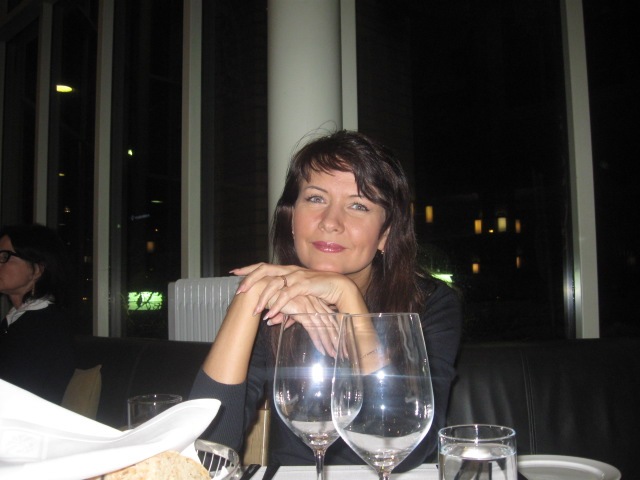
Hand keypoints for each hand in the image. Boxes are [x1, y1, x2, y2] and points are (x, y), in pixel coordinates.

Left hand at [231, 263, 361, 317]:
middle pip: (264, 269)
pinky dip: (277, 305)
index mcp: (287, 271)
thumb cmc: (321, 294)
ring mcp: (297, 276)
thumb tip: (270, 322)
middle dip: (249, 278)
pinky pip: (286, 295)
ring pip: (273, 283)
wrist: (340, 289)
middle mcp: (290, 270)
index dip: (249, 268)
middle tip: (239, 290)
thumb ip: (284, 311)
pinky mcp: (304, 284)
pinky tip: (270, 314)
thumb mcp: (300, 303)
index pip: (264, 266)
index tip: (234, 272)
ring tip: (254, 310)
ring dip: (262, 298)